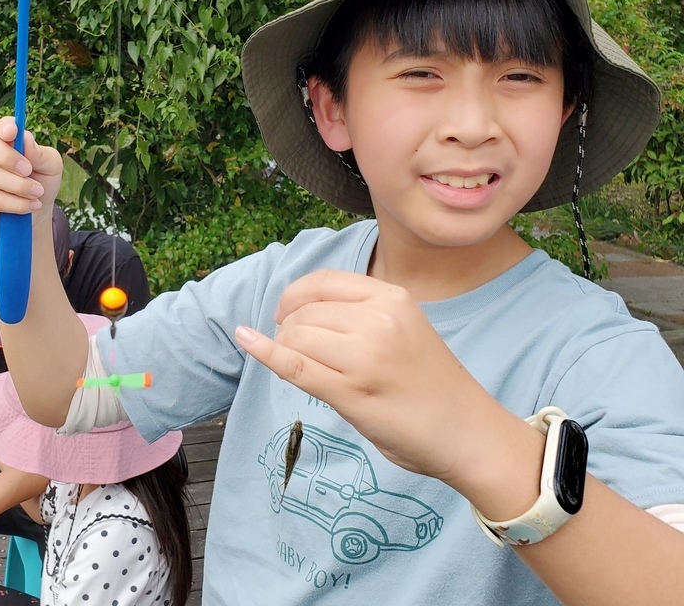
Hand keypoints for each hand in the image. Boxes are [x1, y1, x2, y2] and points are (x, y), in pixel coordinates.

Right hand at [0, 116, 64, 229]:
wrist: (37, 212)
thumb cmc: (42, 181)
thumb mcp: (51, 166)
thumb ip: (40, 153)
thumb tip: (26, 139)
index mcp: (5, 139)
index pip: (1, 126)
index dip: (5, 127)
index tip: (14, 132)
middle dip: (7, 157)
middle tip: (28, 171)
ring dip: (18, 185)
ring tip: (37, 192)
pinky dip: (16, 203)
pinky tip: (30, 205)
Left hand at [235, 269, 511, 486]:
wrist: (468, 432)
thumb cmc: (432, 383)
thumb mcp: (405, 328)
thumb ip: (362, 313)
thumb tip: (299, 308)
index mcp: (393, 299)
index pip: (323, 282)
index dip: (294, 295)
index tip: (285, 313)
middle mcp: (379, 321)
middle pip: (304, 312)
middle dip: (289, 329)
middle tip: (299, 352)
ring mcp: (365, 357)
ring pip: (296, 338)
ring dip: (286, 350)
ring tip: (306, 368)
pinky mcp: (352, 393)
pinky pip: (294, 366)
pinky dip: (264, 352)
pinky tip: (245, 339)